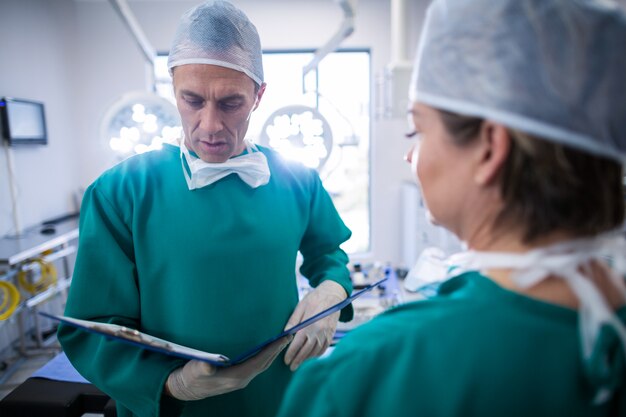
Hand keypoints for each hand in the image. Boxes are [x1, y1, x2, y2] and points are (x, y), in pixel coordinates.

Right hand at [166, 336, 290, 400]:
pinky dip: (265, 355)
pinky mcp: (238, 376)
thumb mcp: (194, 371)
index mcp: (235, 377)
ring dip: (273, 353)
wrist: (186, 388)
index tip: (283, 339)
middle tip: (288, 336)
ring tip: (282, 340)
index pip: (259, 361)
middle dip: (277, 350)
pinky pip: (256, 364)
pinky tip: (267, 349)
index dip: (272, 350)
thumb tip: (207, 366)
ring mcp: (240, 378)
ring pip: (262, 364)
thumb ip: (201, 368)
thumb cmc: (191, 377)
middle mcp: (241, 379)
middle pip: (264, 363)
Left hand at [284, 280, 346, 370]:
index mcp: (309, 324)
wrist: (333, 294)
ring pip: (316, 351)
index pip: (298, 343)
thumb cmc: (314, 298)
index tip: (286, 360)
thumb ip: (293, 320)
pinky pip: (324, 348)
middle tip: (291, 367)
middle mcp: (319, 330)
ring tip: (299, 363)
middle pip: (307, 350)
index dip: (291, 353)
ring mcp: (327, 333)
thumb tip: (285, 333)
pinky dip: (317, 354)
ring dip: (307, 359)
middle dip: (298, 360)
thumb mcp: (301, 306)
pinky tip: (311, 356)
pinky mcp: (332, 333)